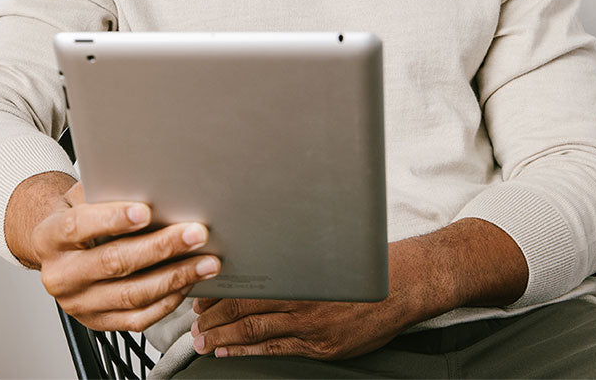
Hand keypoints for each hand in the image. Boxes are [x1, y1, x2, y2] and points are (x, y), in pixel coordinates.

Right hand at [33, 182, 220, 331]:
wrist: (57, 250)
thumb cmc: (77, 215)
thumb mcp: (82, 195)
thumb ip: (109, 192)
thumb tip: (153, 185)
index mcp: (50, 237)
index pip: (80, 226)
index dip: (114, 218)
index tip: (147, 211)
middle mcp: (61, 275)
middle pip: (114, 262)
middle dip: (161, 247)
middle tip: (196, 233)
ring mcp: (79, 303)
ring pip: (131, 294)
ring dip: (175, 277)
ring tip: (206, 261)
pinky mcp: (98, 323)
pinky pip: (138, 319)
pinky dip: (168, 300)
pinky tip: (188, 282)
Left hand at [189, 219, 527, 359]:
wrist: (405, 285)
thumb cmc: (366, 260)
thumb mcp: (329, 247)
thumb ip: (296, 252)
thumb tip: (262, 245)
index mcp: (303, 272)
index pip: (251, 283)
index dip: (221, 291)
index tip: (198, 291)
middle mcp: (305, 301)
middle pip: (247, 310)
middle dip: (215, 317)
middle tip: (190, 321)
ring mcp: (313, 328)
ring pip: (256, 333)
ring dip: (224, 337)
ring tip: (201, 339)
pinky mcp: (323, 347)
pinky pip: (276, 349)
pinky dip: (248, 351)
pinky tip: (229, 351)